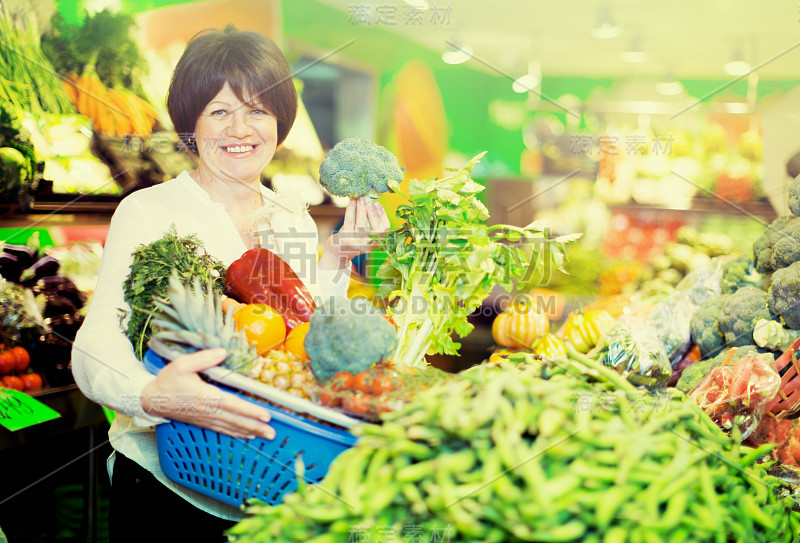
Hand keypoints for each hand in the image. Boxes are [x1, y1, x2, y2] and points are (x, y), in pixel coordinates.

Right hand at [141, 348, 274, 439]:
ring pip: (232, 427)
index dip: (250, 411)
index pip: (232, 405)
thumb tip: (223, 351)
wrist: (152, 400)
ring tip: (267, 435)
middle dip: (256, 426)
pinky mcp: (204, 423)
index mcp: (205, 396)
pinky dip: (237, 433)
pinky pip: (223, 429)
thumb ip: (203, 357)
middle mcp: (208, 410)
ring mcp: (206, 419)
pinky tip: (248, 436)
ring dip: (250, 432)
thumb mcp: (182, 364)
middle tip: (272, 432)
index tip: (266, 415)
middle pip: (236, 420)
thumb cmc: (168, 380)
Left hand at [320, 196, 390, 268]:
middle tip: (369, 201)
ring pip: (362, 224)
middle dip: (373, 212)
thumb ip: (369, 223)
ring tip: (360, 199)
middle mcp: (368, 244)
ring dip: (362, 209)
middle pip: (376, 228)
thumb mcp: (364, 234)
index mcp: (375, 243)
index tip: (378, 204)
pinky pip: (350, 221)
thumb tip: (371, 201)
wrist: (336, 253)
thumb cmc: (351, 239)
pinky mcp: (345, 239)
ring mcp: (356, 243)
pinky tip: (351, 202)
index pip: (385, 229)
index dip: (382, 215)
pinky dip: (351, 210)